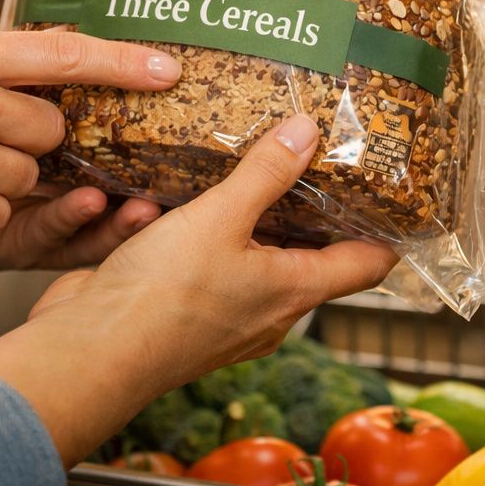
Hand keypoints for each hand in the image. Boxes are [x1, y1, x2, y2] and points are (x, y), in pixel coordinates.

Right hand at [0, 113, 398, 466]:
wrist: (87, 354)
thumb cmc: (160, 301)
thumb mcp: (220, 219)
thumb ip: (265, 173)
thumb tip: (308, 132)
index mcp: (294, 291)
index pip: (367, 264)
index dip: (387, 231)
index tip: (397, 195)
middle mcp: (267, 310)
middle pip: (310, 254)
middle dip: (311, 209)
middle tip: (314, 155)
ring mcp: (224, 314)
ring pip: (251, 255)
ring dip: (247, 216)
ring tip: (246, 164)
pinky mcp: (181, 310)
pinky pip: (202, 262)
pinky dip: (199, 231)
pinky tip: (181, 199)